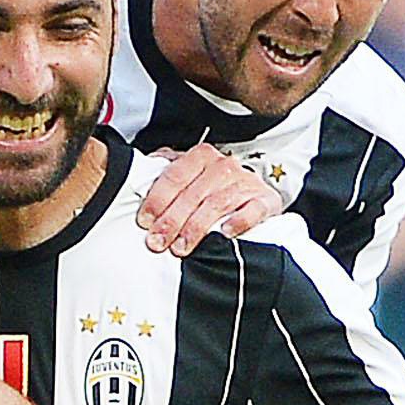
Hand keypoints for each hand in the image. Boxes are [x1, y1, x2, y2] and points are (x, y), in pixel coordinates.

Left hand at [136, 144, 279, 255]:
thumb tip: (138, 179)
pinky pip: (253, 210)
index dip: (157, 200)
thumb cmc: (215, 188)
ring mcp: (245, 183)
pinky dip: (238, 221)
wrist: (254, 195)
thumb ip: (166, 175)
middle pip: (193, 194)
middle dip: (172, 220)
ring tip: (181, 247)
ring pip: (217, 204)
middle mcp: (223, 166)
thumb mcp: (189, 176)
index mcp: (201, 156)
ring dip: (197, 227)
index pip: (175, 176)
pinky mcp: (265, 201)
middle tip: (158, 242)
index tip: (145, 221)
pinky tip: (225, 233)